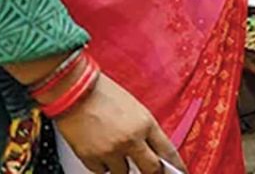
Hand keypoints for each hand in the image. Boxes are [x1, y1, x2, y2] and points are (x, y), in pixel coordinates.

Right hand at [54, 74, 185, 173]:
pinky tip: (99, 149)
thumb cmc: (102, 93)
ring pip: (124, 173)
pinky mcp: (91, 157)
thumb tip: (150, 149)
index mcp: (146, 123)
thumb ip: (144, 130)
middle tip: (148, 170)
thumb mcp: (134, 108)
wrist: (74, 90)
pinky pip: (102, 171)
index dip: (176, 165)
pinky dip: (102, 165)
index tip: (180, 171)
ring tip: (113, 147)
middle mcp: (131, 139)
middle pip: (150, 169)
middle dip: (151, 172)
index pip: (168, 151)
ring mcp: (111, 150)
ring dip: (121, 165)